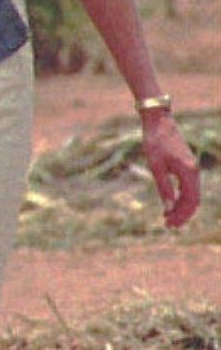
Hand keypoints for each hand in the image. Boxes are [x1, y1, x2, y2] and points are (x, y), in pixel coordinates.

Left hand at [140, 110, 200, 228]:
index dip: (182, 215)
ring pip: (192, 194)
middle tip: (168, 226)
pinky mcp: (186, 166)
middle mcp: (194, 171)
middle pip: (194, 200)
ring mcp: (191, 169)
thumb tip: (169, 208)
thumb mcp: (155, 167)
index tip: (170, 224)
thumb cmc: (155, 143)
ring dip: (181, 207)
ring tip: (167, 218)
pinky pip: (188, 187)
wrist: (159, 123)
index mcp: (189, 172)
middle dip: (182, 214)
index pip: (191, 200)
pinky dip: (181, 197)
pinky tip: (170, 204)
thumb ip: (163, 187)